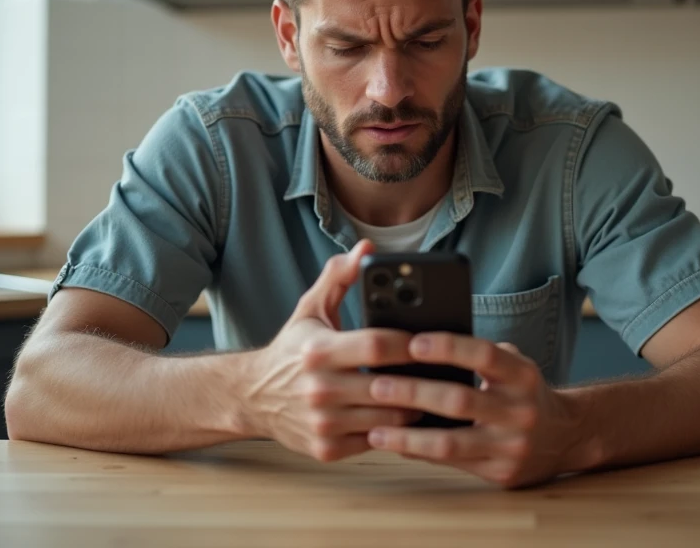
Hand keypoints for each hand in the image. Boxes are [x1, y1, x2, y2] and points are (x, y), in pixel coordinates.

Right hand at [238, 239, 417, 462]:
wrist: (252, 396)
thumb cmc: (291, 349)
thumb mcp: (311, 308)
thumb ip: (340, 276)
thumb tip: (367, 249)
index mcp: (318, 350)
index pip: (377, 346)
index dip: (410, 344)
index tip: (433, 339)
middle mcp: (318, 389)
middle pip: (389, 387)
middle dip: (422, 380)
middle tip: (447, 372)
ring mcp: (323, 423)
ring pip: (389, 421)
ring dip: (416, 408)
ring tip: (435, 394)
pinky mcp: (326, 449)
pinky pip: (376, 442)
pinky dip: (396, 433)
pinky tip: (410, 419)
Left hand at [364, 335, 591, 487]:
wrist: (565, 437)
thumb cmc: (522, 392)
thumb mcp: (512, 367)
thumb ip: (477, 357)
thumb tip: (419, 347)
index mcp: (522, 375)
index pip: (483, 355)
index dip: (448, 347)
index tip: (412, 343)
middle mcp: (520, 410)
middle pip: (459, 400)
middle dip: (413, 392)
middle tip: (376, 385)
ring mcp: (511, 445)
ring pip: (451, 442)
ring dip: (408, 436)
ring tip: (375, 429)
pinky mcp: (500, 473)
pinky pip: (452, 462)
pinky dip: (419, 453)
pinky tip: (394, 445)